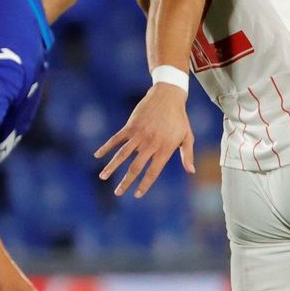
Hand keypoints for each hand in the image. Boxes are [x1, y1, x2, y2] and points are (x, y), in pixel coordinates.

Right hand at [95, 82, 195, 196]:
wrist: (168, 95)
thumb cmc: (179, 118)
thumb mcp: (187, 137)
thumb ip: (187, 155)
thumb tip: (191, 172)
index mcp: (165, 149)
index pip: (153, 172)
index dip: (144, 184)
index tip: (136, 194)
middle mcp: (150, 144)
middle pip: (135, 167)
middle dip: (125, 182)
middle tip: (117, 193)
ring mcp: (139, 135)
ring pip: (122, 154)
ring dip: (111, 167)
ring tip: (103, 177)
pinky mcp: (131, 126)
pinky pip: (116, 139)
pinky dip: (106, 147)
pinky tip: (98, 155)